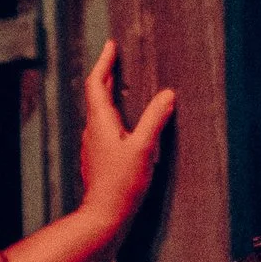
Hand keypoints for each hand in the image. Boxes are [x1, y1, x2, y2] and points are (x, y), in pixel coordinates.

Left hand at [76, 41, 175, 230]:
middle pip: (96, 95)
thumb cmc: (122, 184)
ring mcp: (93, 145)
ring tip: (120, 84)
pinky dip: (112, 114)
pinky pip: (103, 126)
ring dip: (108, 94)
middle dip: (106, 74)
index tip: (111, 46)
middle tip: (116, 59)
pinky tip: (124, 121)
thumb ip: (155, 119)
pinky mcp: (98, 157)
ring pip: (99, 111)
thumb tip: (167, 94)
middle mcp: (92, 130)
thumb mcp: (144, 148)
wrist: (104, 215)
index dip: (104, 62)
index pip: (96, 83)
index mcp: (100, 122)